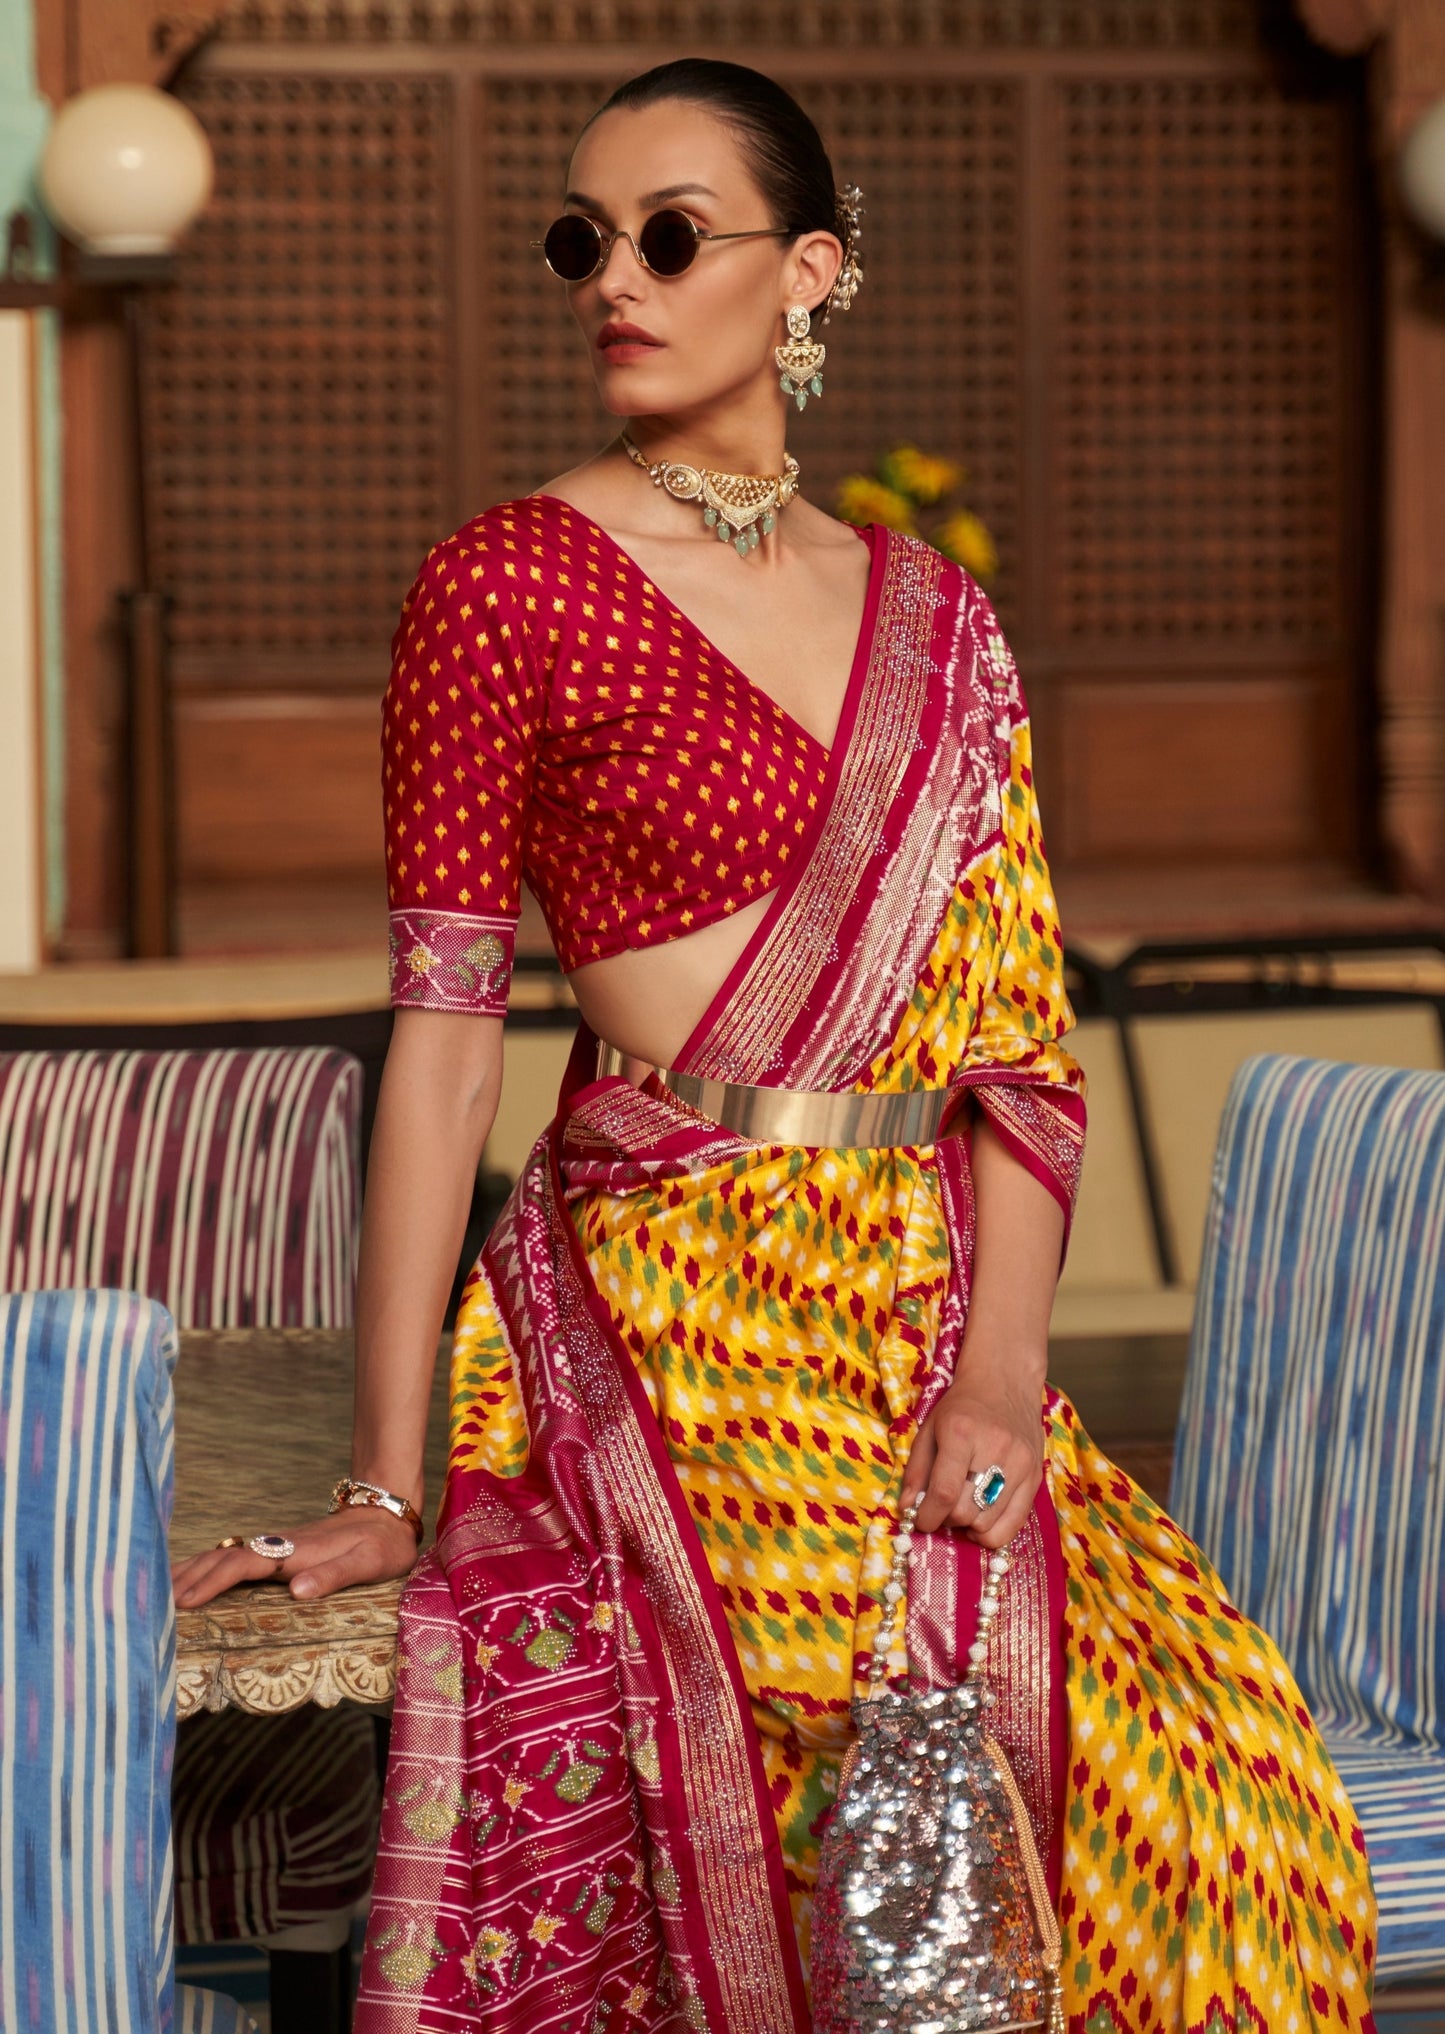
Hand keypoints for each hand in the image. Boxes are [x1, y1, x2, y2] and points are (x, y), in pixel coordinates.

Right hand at [171, 1506, 419, 1608]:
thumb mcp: (368, 1562)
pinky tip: (191, 1576)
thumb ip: (333, 1575)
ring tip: (156, 1589)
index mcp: (294, 1550)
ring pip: (222, 1553)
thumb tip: (296, 1591)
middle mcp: (278, 1544)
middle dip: (186, 1577)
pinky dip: (205, 1565)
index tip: (183, 1602)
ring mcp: (275, 1544)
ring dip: (190, 1569)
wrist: (388, 1512)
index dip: (212, 1582)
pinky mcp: (277, 1549)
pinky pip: (232, 1556)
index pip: (242, 1564)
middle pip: (221, 1557)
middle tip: (151, 1604)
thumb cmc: (381, 1544)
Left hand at [900, 1368, 1043, 1549]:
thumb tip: (907, 1509)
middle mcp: (994, 1450)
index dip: (928, 1516)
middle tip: (940, 1509)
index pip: (944, 1492)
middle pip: (965, 1511)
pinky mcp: (1036, 1477)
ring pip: (988, 1522)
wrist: (1005, 1382)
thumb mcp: (930, 1428)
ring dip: (968, 1525)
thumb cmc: (962, 1406)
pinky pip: (1015, 1523)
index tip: (920, 1520)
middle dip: (945, 1519)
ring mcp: (1020, 1464)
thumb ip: (917, 1470)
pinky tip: (980, 1521)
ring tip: (961, 1509)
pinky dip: (993, 1533)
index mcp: (961, 1434)